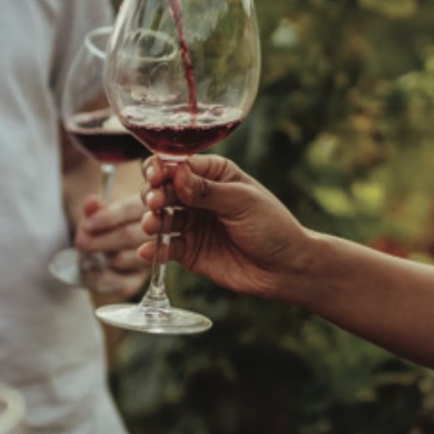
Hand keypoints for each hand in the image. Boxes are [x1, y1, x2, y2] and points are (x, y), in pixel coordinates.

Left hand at [73, 192, 149, 298]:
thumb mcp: (99, 211)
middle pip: (129, 236)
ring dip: (99, 259)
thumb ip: (94, 208)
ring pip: (123, 259)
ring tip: (84, 255)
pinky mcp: (141, 279)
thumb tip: (91, 202)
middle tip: (80, 242)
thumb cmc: (103, 222)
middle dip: (100, 241)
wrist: (103, 242)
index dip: (107, 218)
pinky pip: (123, 285)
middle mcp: (158, 232)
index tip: (87, 225)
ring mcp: (151, 257)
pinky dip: (103, 280)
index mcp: (149, 206)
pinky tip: (91, 273)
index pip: (131, 210)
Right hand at [140, 154, 316, 300]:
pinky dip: (154, 248)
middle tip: (156, 202)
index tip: (155, 176)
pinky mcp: (189, 251)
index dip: (163, 168)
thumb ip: (208, 190)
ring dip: (152, 219)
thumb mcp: (242, 202)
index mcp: (215, 174)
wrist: (285, 268)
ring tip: (152, 225)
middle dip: (155, 194)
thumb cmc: (272, 226)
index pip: (180, 165)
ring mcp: (193, 224)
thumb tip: (177, 173)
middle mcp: (199, 197)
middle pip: (164, 189)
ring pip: (161, 217)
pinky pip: (166, 247)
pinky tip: (148, 250)